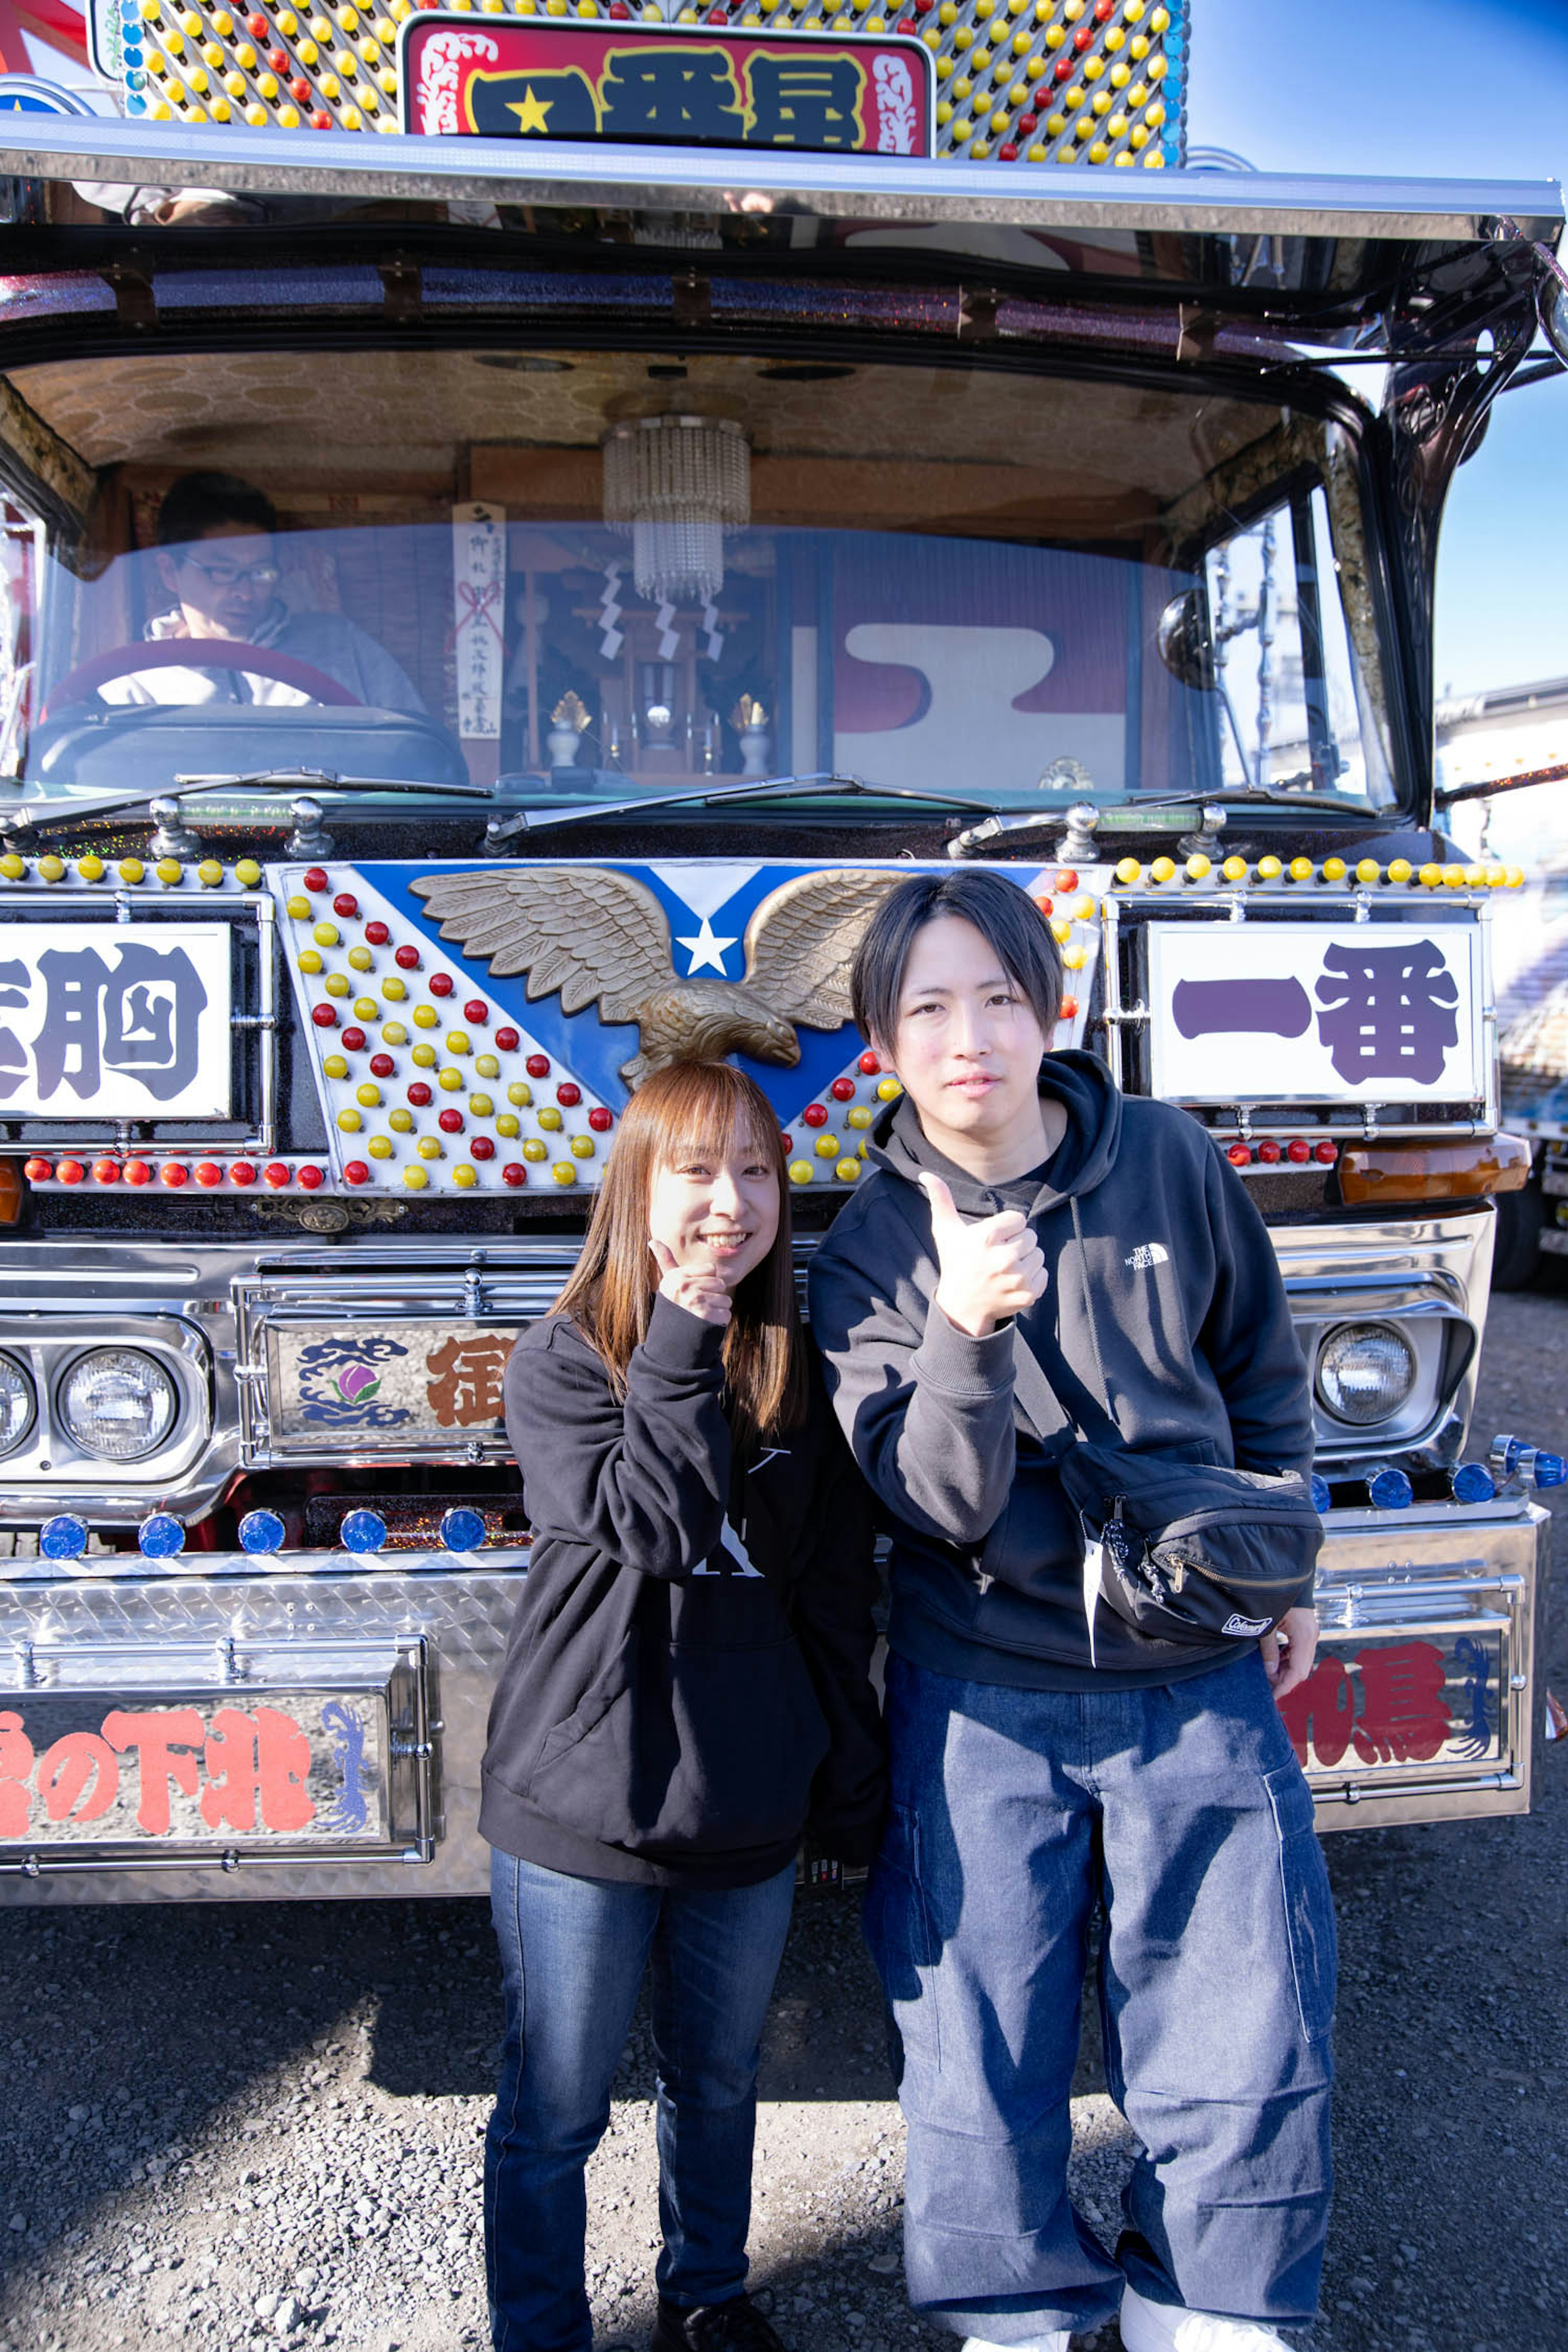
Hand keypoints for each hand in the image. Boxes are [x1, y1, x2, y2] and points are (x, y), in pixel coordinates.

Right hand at [649, 1235, 731, 1327]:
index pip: (711, 1270)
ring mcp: (695, 1301)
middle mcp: (684, 1287)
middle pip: (720, 1284)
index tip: (696, 1291)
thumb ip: (665, 1260)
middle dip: (714, 1296)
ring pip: (725, 1300)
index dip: (707, 1281)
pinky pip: (726, 1314)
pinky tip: (707, 1324)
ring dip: (717, 1310)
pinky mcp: (706, 1316)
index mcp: (677, 1276)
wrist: (670, 1340)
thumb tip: (652, 1241)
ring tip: (702, 1316)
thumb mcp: (668, 1282)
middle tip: (699, 1306)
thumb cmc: (673, 1306)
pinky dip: (719, 1322)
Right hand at [919, 1172, 1046, 1337]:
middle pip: (1030, 1235)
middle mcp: (1004, 1258)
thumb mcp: (945, 1230)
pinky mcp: (1028, 1295)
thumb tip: (926, 1174)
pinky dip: (1033, 1277)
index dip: (1007, 1227)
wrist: (961, 1307)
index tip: (994, 1239)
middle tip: (999, 1255)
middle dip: (1016, 1242)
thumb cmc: (955, 1263)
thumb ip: (940, 1198)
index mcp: (986, 1238)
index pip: (1019, 1219)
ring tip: (1006, 1268)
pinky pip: (1044, 1274)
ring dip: (1026, 1259)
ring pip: (1038, 1254)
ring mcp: (1017, 1278)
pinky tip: (1013, 1281)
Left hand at [1262, 1605, 1318, 1701]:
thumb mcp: (1267, 1626)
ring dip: (1285, 1670)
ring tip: (1268, 1674)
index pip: (1298, 1672)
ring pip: (1300, 1661)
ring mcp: (1310, 1633)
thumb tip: (1269, 1672)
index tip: (1272, 1696)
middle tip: (1267, 1686)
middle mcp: (1311, 1636)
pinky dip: (1287, 1659)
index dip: (1285, 1686)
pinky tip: (1275, 1660)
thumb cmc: (1276, 1597)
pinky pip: (1298, 1651)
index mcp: (1305, 1636)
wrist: (1284, 1577)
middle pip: (1301, 1669)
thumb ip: (1270, 1650)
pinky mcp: (1305, 1629)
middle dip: (1285, 1680)